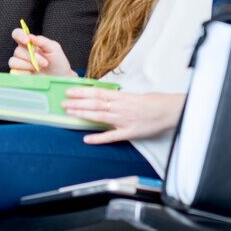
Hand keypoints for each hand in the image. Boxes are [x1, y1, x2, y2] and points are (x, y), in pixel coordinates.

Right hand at [8, 28, 75, 76]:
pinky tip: (34, 75)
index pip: (17, 34)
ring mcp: (20, 64)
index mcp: (29, 43)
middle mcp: (22, 52)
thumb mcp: (54, 48)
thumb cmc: (58, 62)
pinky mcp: (19, 75)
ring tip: (39, 69)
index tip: (27, 41)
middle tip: (45, 63)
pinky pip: (15, 72)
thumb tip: (30, 37)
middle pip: (17, 51)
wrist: (60, 78)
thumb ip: (42, 41)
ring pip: (13, 61)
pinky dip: (25, 73)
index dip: (19, 35)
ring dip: (28, 65)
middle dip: (31, 57)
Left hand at [61, 90, 185, 144]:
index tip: (69, 91)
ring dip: (83, 115)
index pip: (97, 92)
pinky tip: (86, 139)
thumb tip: (100, 96)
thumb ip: (116, 97)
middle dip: (78, 103)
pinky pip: (111, 136)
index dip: (82, 92)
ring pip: (100, 116)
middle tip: (63, 103)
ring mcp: (123, 120)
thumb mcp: (131, 95)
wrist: (168, 111)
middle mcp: (120, 107)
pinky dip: (98, 138)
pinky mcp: (129, 132)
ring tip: (70, 114)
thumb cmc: (151, 102)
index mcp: (121, 96)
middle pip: (95, 103)